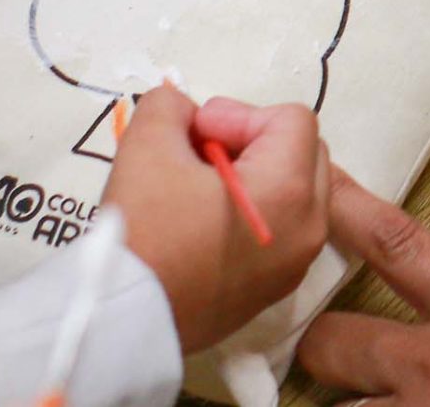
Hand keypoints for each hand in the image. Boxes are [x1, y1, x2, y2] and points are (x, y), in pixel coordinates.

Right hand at [101, 86, 331, 352]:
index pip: (291, 119)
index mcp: (292, 190)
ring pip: (295, 192)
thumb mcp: (146, 147)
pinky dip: (254, 212)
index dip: (239, 114)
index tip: (194, 135)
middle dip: (252, 141)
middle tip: (198, 154)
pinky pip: (282, 230)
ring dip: (254, 175)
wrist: (119, 322)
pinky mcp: (274, 288)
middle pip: (303, 151)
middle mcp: (310, 228)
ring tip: (198, 186)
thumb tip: (185, 110)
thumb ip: (170, 108)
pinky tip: (203, 220)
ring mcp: (295, 263)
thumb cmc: (141, 232)